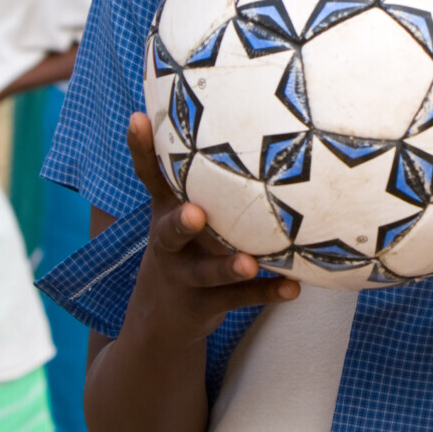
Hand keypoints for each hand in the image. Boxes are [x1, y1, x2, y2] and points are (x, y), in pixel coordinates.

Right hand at [127, 112, 298, 349]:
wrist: (159, 321)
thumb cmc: (183, 245)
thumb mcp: (177, 211)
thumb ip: (197, 175)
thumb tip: (234, 109)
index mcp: (163, 213)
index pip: (149, 177)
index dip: (141, 149)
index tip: (138, 118)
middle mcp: (169, 245)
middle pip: (168, 232)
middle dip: (180, 223)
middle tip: (195, 213)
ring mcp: (185, 278)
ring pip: (206, 273)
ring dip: (227, 267)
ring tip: (248, 262)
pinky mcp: (204, 306)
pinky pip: (239, 300)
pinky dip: (268, 292)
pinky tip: (294, 287)